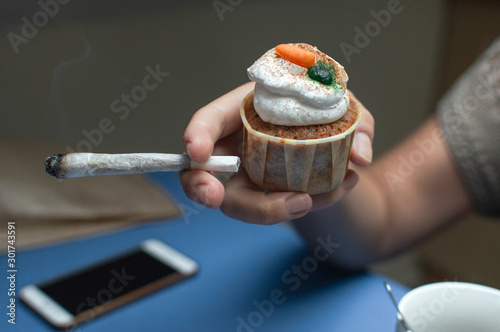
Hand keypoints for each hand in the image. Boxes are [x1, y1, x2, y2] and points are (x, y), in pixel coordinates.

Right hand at [179, 82, 374, 223]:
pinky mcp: (260, 197)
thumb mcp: (349, 111)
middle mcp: (238, 144)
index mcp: (246, 109)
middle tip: (214, 198)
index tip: (198, 151)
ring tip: (308, 201)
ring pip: (235, 201)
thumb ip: (358, 125)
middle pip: (205, 170)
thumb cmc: (330, 117)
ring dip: (263, 209)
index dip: (197, 134)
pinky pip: (267, 212)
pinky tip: (335, 192)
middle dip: (201, 187)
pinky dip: (294, 210)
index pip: (210, 118)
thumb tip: (359, 157)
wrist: (336, 149)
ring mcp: (246, 175)